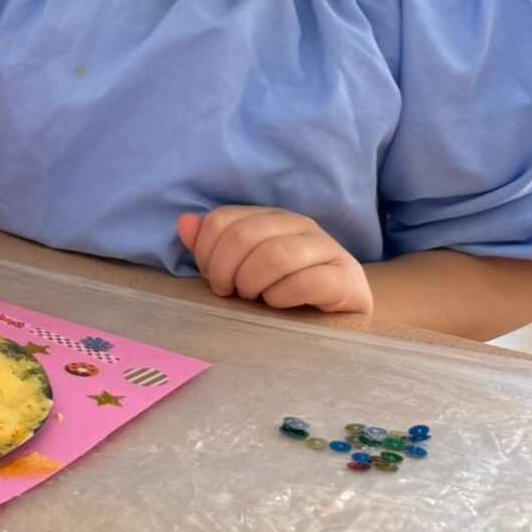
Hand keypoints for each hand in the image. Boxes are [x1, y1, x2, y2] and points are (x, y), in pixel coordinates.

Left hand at [178, 207, 371, 314]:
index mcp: (270, 217)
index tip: (213, 279)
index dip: (207, 252)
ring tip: (255, 297)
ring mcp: (327, 249)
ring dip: (253, 283)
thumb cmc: (284, 289)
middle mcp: (300, 225)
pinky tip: (279, 304)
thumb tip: (185, 223)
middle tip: (231, 292)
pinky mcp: (346, 278)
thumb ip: (212, 246)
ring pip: (276, 256)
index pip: (223, 220)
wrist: (342, 314)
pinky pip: (306, 282)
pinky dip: (282, 296)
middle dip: (227, 269)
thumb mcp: (243, 268)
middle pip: (245, 236)